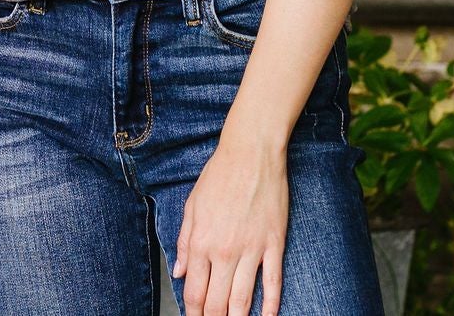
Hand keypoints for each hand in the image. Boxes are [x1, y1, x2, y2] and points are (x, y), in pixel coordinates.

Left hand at [172, 134, 288, 315]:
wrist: (251, 154)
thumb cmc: (219, 176)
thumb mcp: (192, 206)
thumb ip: (185, 242)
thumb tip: (180, 272)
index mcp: (201, 242)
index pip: (194, 292)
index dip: (193, 313)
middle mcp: (224, 251)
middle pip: (217, 303)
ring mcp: (251, 249)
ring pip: (243, 299)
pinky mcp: (273, 244)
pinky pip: (272, 281)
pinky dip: (269, 304)